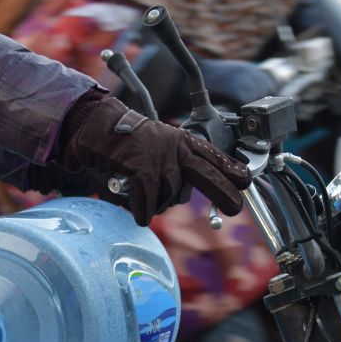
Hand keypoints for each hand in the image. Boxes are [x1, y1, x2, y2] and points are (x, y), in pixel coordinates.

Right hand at [57, 93, 250, 226]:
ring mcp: (160, 157)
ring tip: (143, 202)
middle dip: (224, 191)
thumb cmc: (122, 142)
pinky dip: (143, 210)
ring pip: (171, 194)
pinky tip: (139, 214)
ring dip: (157, 204)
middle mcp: (175, 147)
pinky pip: (148, 200)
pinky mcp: (142, 167)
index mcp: (180, 140)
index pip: (212, 155)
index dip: (230, 168)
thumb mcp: (154, 149)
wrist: (95, 127)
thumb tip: (174, 199)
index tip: (246, 180)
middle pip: (208, 173)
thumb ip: (169, 170)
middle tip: (235, 208)